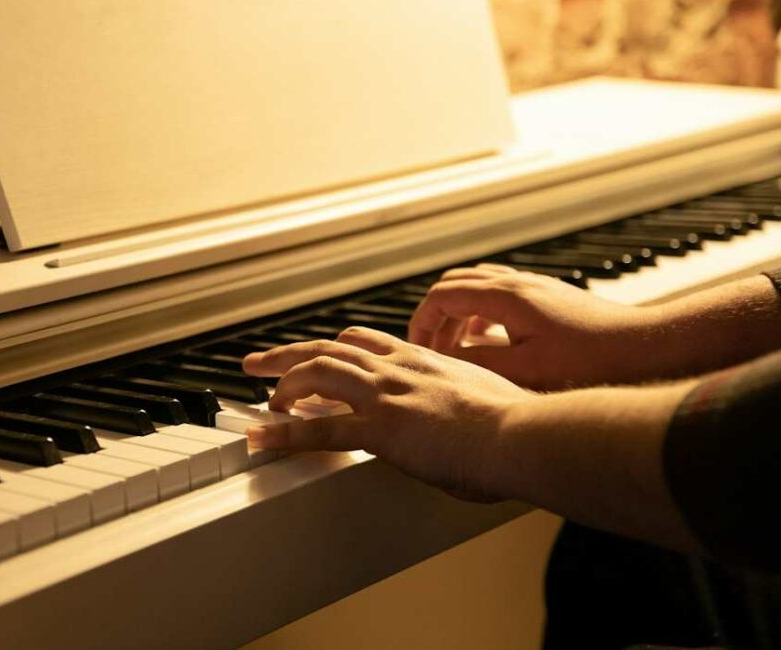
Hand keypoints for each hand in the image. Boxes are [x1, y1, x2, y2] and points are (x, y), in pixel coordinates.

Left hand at [242, 326, 533, 501]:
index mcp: (420, 360)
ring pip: (315, 374)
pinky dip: (283, 433)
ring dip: (282, 385)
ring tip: (262, 400)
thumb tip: (465, 411)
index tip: (317, 356)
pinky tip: (263, 437)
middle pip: (328, 348)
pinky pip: (318, 428)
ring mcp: (384, 395)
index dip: (333, 349)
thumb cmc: (515, 422)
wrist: (521, 432)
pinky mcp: (379, 427)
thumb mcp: (482, 394)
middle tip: (259, 362)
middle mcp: (396, 368)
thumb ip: (460, 396)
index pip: (363, 342)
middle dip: (288, 355)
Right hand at [408, 264, 657, 389]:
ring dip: (460, 313)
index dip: (422, 322)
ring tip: (457, 347)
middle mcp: (519, 284)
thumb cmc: (592, 361)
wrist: (646, 348)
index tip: (415, 348)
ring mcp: (536, 288)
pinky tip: (493, 343)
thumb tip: (444, 363)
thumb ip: (479, 363)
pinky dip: (483, 313)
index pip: (442, 296)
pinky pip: (501, 294)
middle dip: (436, 314)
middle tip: (431, 347)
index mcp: (506, 296)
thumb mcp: (525, 370)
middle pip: (456, 283)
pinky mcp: (550, 299)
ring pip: (479, 286)